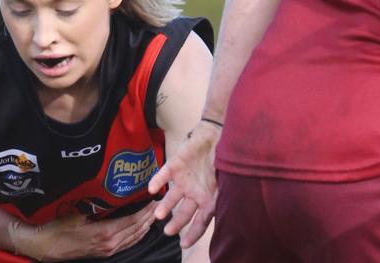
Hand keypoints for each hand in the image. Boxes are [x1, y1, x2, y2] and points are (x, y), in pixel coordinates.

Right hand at [8, 201, 156, 260]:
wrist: (44, 246)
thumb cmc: (58, 227)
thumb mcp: (75, 212)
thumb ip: (95, 205)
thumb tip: (109, 191)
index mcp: (105, 233)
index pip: (132, 220)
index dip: (145, 210)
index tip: (153, 198)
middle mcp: (110, 244)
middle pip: (137, 229)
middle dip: (149, 217)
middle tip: (160, 203)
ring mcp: (108, 250)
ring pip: (134, 238)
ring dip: (145, 226)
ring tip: (154, 213)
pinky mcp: (104, 252)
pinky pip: (127, 243)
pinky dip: (137, 235)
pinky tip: (141, 228)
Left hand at [148, 121, 219, 247]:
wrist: (216, 135)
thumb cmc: (224, 159)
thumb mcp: (228, 181)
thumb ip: (224, 196)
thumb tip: (229, 212)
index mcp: (209, 199)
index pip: (200, 221)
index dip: (193, 233)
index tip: (183, 244)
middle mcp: (195, 192)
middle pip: (184, 213)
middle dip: (176, 223)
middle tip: (168, 232)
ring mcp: (184, 179)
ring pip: (171, 197)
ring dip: (165, 206)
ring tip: (158, 216)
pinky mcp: (175, 165)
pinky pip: (164, 174)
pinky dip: (157, 181)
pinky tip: (151, 189)